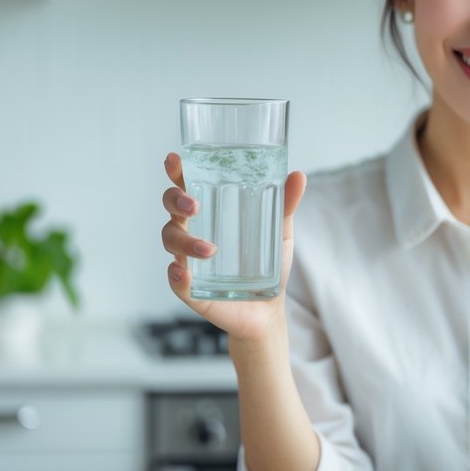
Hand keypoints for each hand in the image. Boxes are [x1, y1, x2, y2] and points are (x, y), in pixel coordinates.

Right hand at [160, 152, 305, 342]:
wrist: (268, 310)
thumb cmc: (267, 264)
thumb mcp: (279, 232)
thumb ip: (286, 205)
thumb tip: (298, 175)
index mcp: (211, 213)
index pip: (188, 186)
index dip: (177, 171)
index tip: (175, 160)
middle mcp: (194, 232)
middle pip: (171, 209)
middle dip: (175, 201)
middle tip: (194, 205)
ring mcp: (189, 260)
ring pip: (171, 241)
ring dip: (185, 241)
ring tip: (210, 249)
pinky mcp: (191, 289)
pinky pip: (176, 280)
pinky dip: (176, 276)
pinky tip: (183, 271)